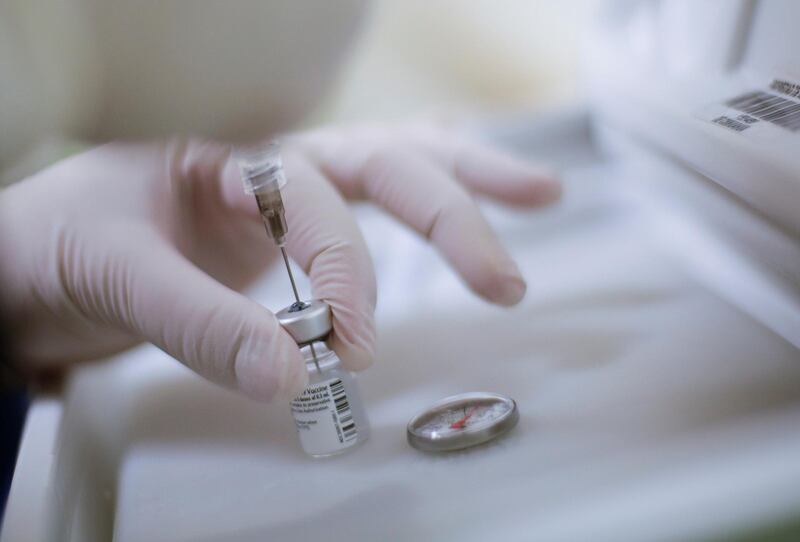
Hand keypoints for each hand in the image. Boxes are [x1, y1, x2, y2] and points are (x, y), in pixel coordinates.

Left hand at [0, 122, 558, 400]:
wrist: (27, 264)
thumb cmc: (59, 246)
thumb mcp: (114, 272)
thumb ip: (198, 322)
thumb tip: (291, 377)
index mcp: (227, 157)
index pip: (314, 201)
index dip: (345, 271)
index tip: (350, 346)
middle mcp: (269, 166)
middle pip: (383, 161)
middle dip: (452, 213)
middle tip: (505, 277)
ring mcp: (285, 196)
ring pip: (394, 162)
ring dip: (466, 181)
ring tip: (539, 194)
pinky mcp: (290, 234)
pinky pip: (373, 201)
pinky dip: (427, 192)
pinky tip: (465, 196)